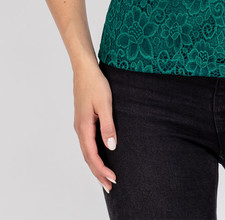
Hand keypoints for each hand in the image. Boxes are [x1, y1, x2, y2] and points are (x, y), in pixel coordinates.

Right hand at [73, 61, 117, 193]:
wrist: (85, 69)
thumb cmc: (96, 83)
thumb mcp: (105, 104)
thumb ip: (108, 126)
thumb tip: (112, 147)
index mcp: (84, 127)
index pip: (92, 155)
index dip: (102, 169)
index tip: (113, 179)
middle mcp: (80, 129)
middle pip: (87, 157)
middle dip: (98, 173)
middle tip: (110, 187)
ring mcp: (80, 124)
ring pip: (86, 151)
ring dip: (96, 165)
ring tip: (105, 177)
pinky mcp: (83, 120)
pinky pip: (87, 143)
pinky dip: (93, 154)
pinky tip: (100, 155)